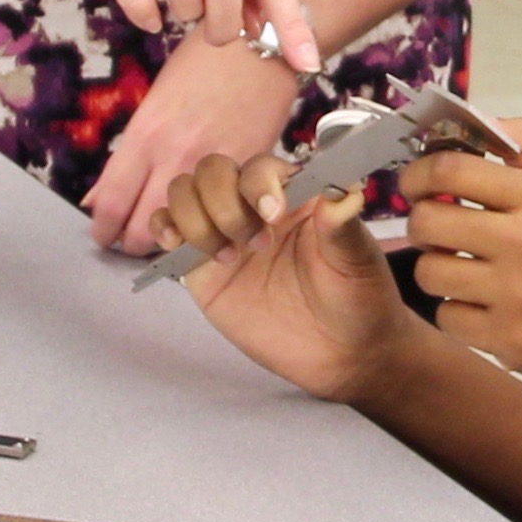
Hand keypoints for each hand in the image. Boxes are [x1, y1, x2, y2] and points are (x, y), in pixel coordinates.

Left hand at [83, 37, 307, 250]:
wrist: (259, 47)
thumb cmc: (202, 66)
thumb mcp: (153, 103)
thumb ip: (126, 156)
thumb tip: (96, 199)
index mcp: (145, 136)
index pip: (111, 203)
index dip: (103, 229)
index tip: (103, 235)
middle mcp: (175, 158)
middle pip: (143, 229)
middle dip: (134, 243)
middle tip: (134, 241)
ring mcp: (214, 169)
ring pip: (186, 234)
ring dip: (178, 242)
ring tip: (172, 238)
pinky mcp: (248, 175)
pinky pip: (227, 220)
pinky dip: (218, 230)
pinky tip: (211, 227)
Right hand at [160, 151, 416, 401]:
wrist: (343, 355)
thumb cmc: (359, 300)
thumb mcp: (358, 261)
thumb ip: (343, 225)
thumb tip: (344, 190)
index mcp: (295, 195)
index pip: (261, 166)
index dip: (259, 183)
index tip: (273, 215)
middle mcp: (254, 206)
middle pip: (214, 170)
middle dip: (224, 202)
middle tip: (253, 245)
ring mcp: (224, 233)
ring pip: (185, 191)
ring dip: (196, 217)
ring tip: (227, 258)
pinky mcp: (199, 266)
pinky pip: (167, 228)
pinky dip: (163, 227)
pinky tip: (178, 247)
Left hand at [400, 120, 521, 402]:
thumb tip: (479, 120)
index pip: (452, 169)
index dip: (418, 173)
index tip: (416, 183)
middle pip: (428, 220)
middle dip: (421, 223)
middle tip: (436, 230)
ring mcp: (516, 295)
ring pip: (428, 271)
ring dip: (435, 270)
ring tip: (459, 271)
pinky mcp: (506, 340)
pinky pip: (445, 316)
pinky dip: (455, 313)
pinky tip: (480, 308)